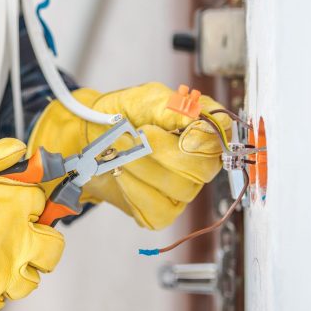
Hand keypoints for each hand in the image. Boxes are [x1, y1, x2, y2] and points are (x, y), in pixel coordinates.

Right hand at [0, 139, 64, 310]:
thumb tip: (16, 150)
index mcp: (9, 203)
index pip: (42, 203)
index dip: (28, 204)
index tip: (18, 206)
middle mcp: (12, 241)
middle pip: (52, 248)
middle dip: (39, 241)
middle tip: (16, 237)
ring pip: (30, 280)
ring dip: (16, 270)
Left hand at [28, 82, 229, 229]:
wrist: (90, 137)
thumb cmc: (122, 115)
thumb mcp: (145, 99)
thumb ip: (170, 105)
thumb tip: (193, 116)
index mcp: (201, 131)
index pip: (220, 137)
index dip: (203, 136)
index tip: (180, 127)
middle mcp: (198, 163)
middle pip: (200, 169)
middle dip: (161, 151)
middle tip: (134, 135)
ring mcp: (181, 190)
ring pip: (178, 189)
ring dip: (141, 167)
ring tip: (119, 151)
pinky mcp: (161, 212)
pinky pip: (157, 210)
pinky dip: (133, 190)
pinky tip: (120, 174)